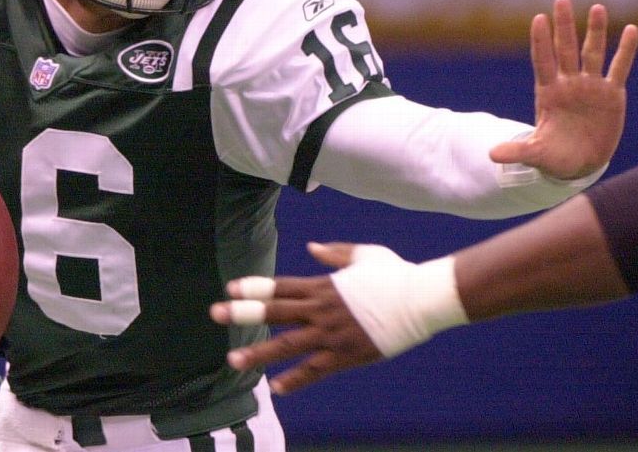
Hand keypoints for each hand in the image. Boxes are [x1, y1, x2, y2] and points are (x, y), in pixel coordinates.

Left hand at [211, 242, 391, 395]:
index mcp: (324, 285)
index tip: (230, 288)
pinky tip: (275, 389)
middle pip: (275, 311)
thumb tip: (311, 248)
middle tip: (215, 314)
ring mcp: (332, 333)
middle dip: (243, 312)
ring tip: (233, 360)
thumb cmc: (396, 274)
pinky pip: (314, 370)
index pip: (281, 286)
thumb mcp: (365, 254)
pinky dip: (294, 380)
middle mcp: (322, 309)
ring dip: (258, 352)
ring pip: (287, 344)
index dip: (254, 287)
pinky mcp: (346, 355)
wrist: (421, 300)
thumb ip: (335, 252)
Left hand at [492, 0, 637, 179]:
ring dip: (595, 32)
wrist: (580, 164)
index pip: (543, 62)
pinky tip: (631, 29)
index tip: (538, 18)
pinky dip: (625, 50)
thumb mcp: (536, 153)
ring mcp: (591, 86)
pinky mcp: (611, 94)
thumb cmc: (555, 156)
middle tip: (561, 0)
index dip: (542, 42)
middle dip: (564, 26)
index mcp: (548, 93)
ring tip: (596, 8)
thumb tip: (491, 155)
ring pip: (592, 53)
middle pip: (566, 49)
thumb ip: (517, 151)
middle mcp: (569, 83)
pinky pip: (619, 68)